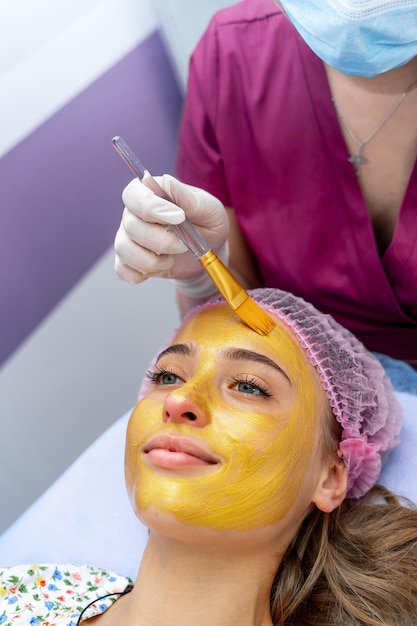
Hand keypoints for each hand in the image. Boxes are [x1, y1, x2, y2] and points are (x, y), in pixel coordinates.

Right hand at [114, 174, 228, 284]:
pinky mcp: (129, 261)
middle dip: (160, 240)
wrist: (206, 256)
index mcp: (151, 194)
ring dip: (151, 260)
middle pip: (130, 225)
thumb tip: (167, 182)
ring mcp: (128, 238)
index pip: (134, 194)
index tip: (178, 218)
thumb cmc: (208, 226)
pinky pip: (123, 270)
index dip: (151, 207)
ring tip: (171, 260)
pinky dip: (141, 274)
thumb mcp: (209, 209)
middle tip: (183, 245)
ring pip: (124, 249)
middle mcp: (134, 214)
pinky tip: (158, 269)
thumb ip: (189, 198)